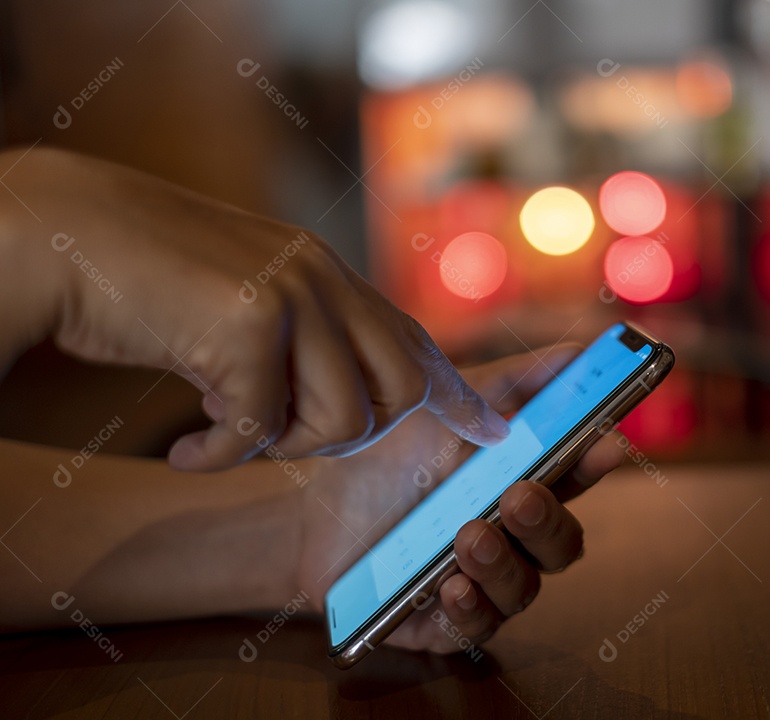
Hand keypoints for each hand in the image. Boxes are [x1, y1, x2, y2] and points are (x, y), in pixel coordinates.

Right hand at [0, 147, 507, 470]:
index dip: (456, 394)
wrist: (63, 236)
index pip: (412, 339)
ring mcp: (292, 293)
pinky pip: (260, 429)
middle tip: (281, 435)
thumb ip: (303, 340)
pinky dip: (219, 455)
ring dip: (279, 444)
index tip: (493, 431)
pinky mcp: (250, 320)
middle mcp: (322, 277)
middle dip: (347, 435)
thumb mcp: (245, 308)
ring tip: (223, 429)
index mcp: (326, 274)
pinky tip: (184, 450)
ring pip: (343, 417)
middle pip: (398, 390)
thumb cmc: (148, 285)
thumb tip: (352, 404)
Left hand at [296, 345, 625, 653]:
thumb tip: (576, 353)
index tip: (606, 442)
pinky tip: (450, 585)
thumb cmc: (388, 456)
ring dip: (504, 563)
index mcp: (520, 483)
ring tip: (470, 534)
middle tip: (519, 495)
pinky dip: (469, 607)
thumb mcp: (441, 406)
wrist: (315, 509)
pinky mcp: (439, 623)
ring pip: (523, 588)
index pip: (575, 479)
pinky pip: (472, 629)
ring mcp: (479, 582)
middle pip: (562, 544)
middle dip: (548, 521)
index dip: (596, 462)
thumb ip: (508, 385)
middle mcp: (511, 538)